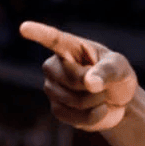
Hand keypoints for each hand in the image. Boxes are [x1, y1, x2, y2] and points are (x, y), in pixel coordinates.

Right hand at [19, 21, 138, 131]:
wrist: (118, 101)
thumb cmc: (117, 75)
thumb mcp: (120, 67)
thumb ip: (107, 71)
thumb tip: (89, 83)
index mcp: (70, 47)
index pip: (53, 39)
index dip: (39, 33)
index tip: (24, 27)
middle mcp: (54, 66)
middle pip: (73, 80)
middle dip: (96, 87)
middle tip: (104, 85)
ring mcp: (52, 88)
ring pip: (75, 101)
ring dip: (97, 102)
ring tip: (100, 95)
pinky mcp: (57, 110)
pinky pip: (76, 118)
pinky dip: (94, 116)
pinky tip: (98, 109)